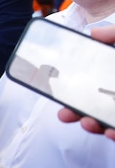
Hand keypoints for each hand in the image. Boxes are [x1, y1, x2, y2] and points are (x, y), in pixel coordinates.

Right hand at [56, 25, 114, 139]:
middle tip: (64, 114)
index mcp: (113, 77)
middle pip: (96, 103)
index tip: (59, 91)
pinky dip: (113, 134)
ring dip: (93, 125)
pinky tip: (111, 131)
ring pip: (106, 121)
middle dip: (77, 112)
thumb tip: (93, 33)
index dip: (74, 87)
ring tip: (89, 123)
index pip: (94, 80)